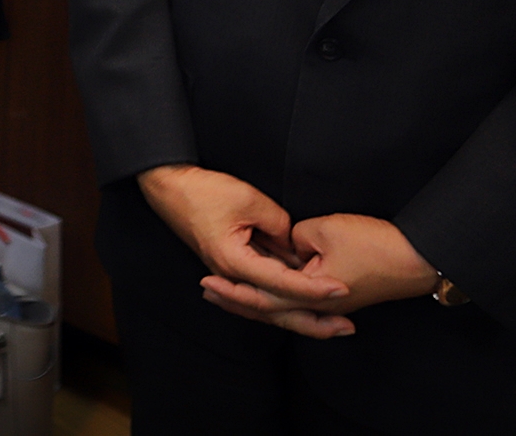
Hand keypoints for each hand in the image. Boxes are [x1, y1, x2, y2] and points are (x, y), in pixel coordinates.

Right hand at [136, 164, 353, 339]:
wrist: (169, 188)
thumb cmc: (204, 191)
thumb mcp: (249, 199)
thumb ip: (280, 224)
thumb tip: (295, 244)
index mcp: (233, 262)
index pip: (282, 283)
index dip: (314, 288)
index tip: (341, 290)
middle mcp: (231, 276)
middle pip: (277, 310)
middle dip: (314, 321)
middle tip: (346, 327)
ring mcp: (230, 275)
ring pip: (271, 305)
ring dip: (302, 314)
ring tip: (334, 322)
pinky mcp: (233, 267)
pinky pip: (263, 290)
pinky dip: (286, 299)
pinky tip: (306, 305)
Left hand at [199, 212, 437, 337]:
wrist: (416, 259)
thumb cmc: (373, 243)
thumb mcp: (324, 230)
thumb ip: (294, 237)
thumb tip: (285, 243)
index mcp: (309, 294)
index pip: (262, 296)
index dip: (233, 288)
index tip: (208, 279)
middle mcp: (318, 307)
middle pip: (268, 309)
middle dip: (236, 300)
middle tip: (207, 289)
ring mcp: (330, 306)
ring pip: (284, 308)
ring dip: (254, 299)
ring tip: (228, 289)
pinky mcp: (339, 297)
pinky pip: (299, 301)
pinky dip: (278, 296)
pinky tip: (268, 287)